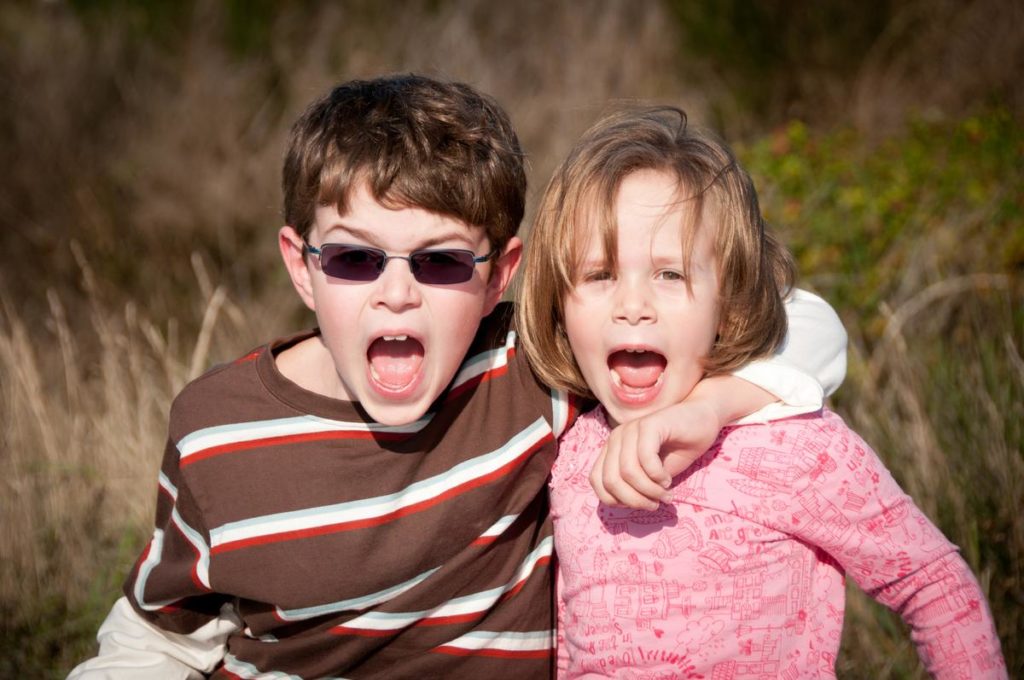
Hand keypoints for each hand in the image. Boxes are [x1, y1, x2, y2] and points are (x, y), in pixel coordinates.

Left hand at [589, 399, 722, 509]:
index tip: (641, 503)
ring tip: (665, 494)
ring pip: (627, 472)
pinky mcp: (649, 424)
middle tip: (656, 503)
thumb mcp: (650, 476)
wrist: (703, 421)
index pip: (597, 481)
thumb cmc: (677, 450)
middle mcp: (616, 438)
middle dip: (634, 500)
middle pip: (610, 481)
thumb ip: (633, 487)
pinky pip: (645, 458)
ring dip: (649, 491)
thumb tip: (624, 504)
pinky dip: (657, 476)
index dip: (617, 500)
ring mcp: (631, 429)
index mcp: (611, 450)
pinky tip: (668, 479)